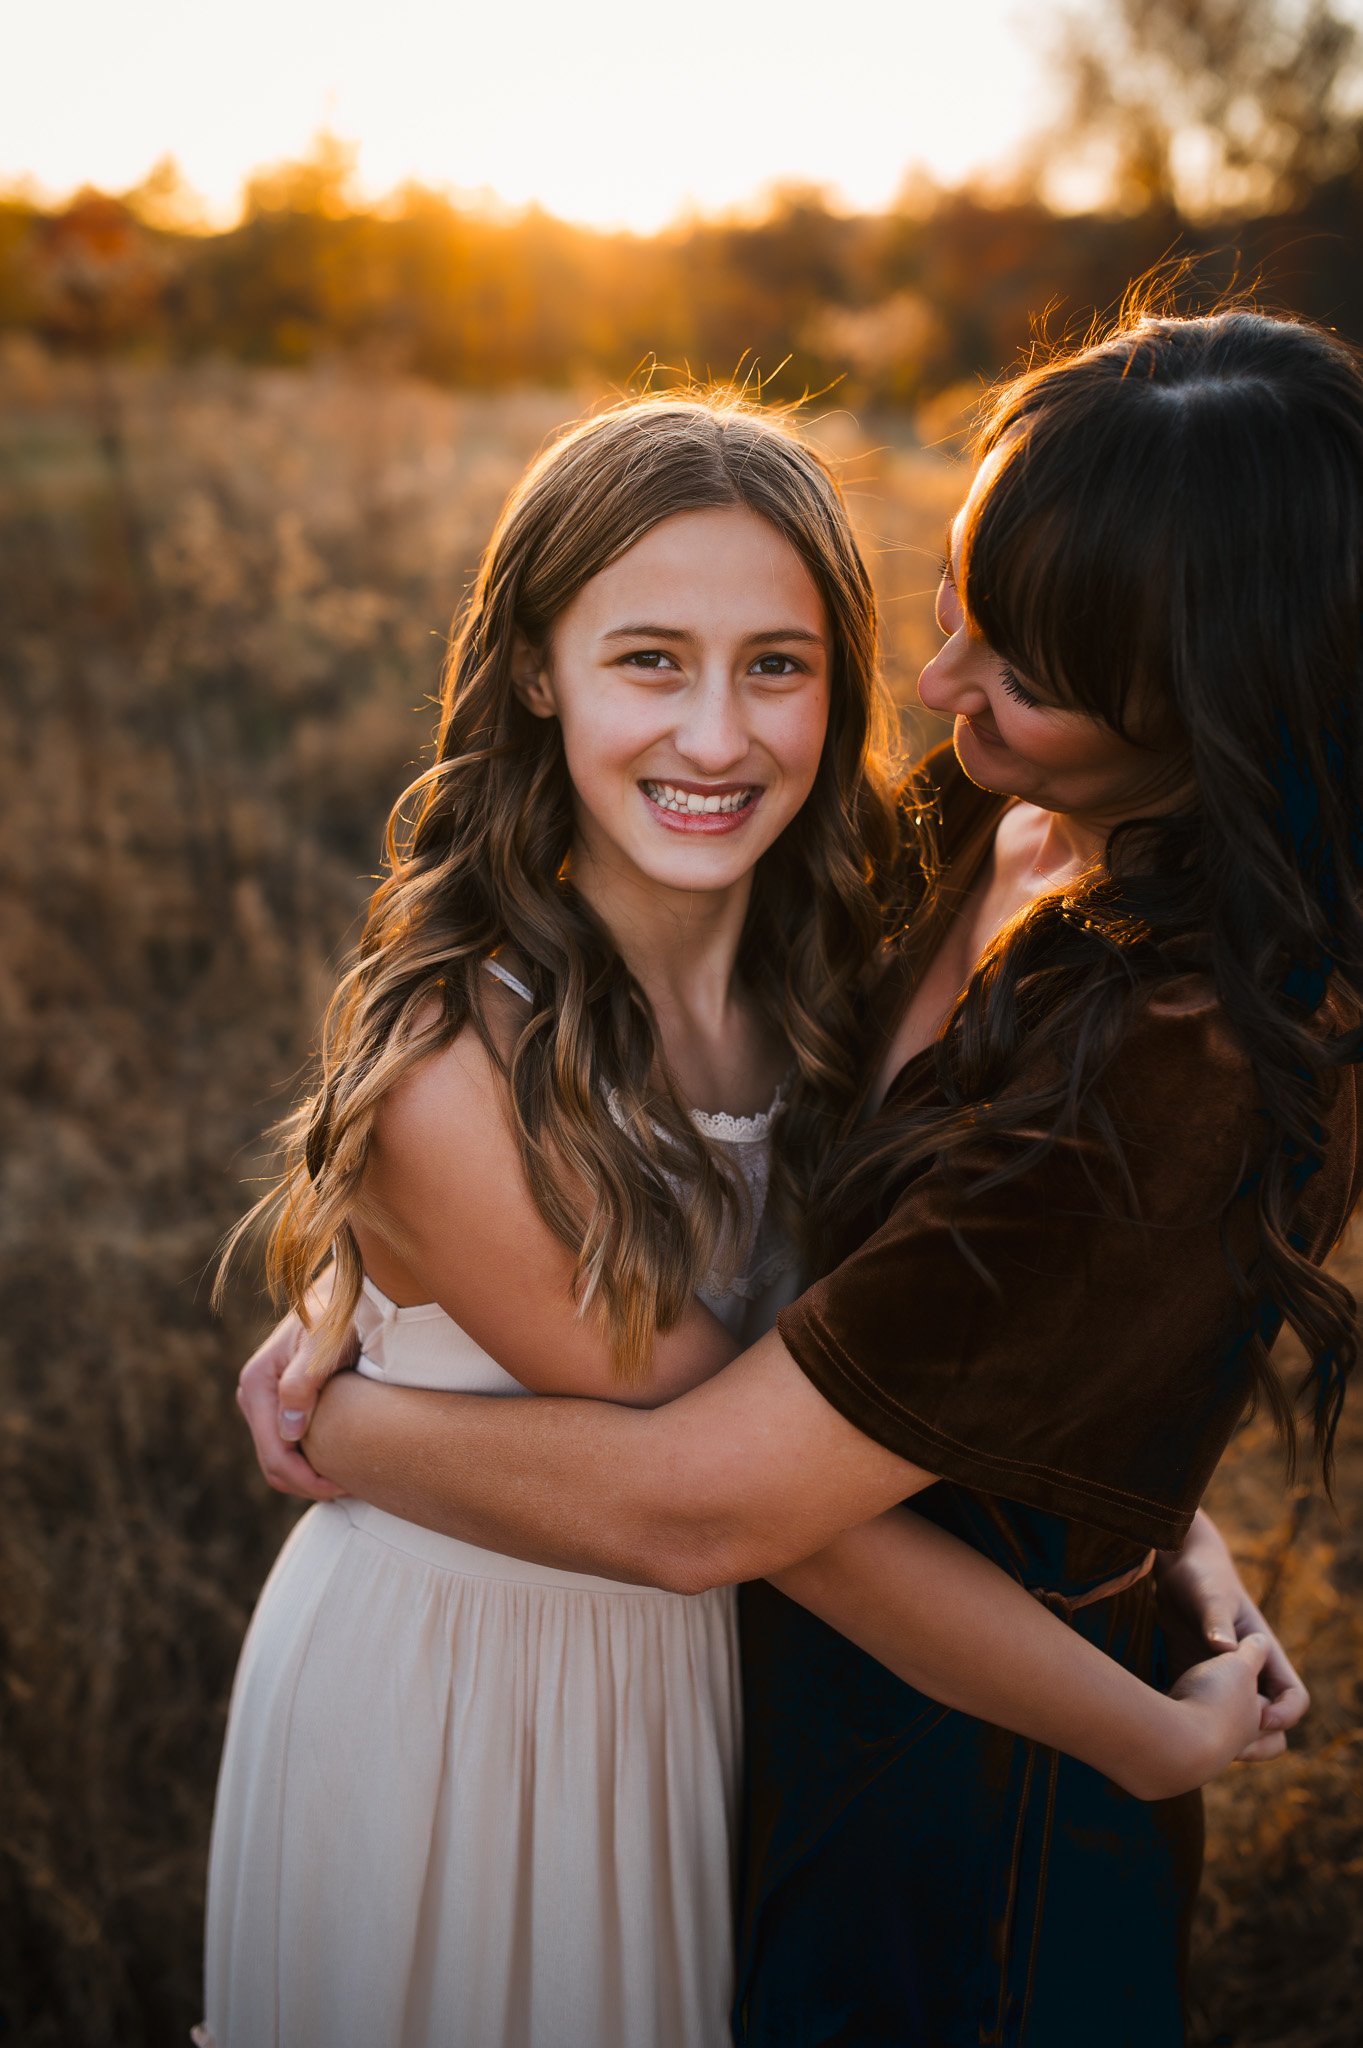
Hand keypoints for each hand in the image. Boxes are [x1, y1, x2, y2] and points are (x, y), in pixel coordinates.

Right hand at [236, 1309, 355, 1501]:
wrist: (343, 1293)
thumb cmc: (338, 1314)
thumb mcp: (325, 1343)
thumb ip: (304, 1382)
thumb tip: (290, 1432)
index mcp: (257, 1384)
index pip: (275, 1455)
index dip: (307, 1480)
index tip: (344, 1484)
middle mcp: (253, 1394)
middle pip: (273, 1464)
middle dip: (308, 1484)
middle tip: (351, 1487)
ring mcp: (265, 1401)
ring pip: (280, 1459)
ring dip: (310, 1476)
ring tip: (349, 1477)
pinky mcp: (280, 1403)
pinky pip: (289, 1446)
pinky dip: (311, 1461)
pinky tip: (340, 1459)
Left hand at [1157, 1509, 1308, 1757]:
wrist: (1178, 1566)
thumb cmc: (1202, 1576)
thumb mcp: (1210, 1595)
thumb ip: (1217, 1620)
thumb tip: (1225, 1649)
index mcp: (1265, 1654)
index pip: (1294, 1698)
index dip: (1284, 1715)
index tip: (1259, 1719)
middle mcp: (1249, 1672)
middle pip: (1271, 1724)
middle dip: (1255, 1741)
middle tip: (1224, 1745)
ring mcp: (1223, 1678)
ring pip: (1238, 1726)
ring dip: (1223, 1739)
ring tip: (1193, 1738)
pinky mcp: (1195, 1679)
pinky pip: (1203, 1714)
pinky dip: (1192, 1724)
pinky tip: (1167, 1724)